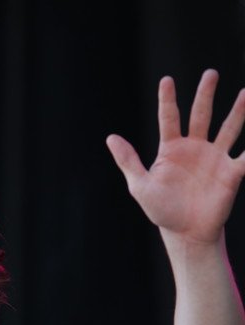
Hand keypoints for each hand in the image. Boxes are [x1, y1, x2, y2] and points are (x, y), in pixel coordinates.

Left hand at [106, 69, 244, 243]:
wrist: (185, 232)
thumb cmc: (161, 209)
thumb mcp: (140, 186)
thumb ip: (128, 161)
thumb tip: (111, 137)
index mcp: (171, 149)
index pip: (169, 119)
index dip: (167, 100)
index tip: (166, 80)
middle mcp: (195, 148)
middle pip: (201, 115)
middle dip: (205, 94)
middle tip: (210, 73)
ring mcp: (215, 157)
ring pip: (229, 128)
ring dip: (239, 111)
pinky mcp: (231, 172)